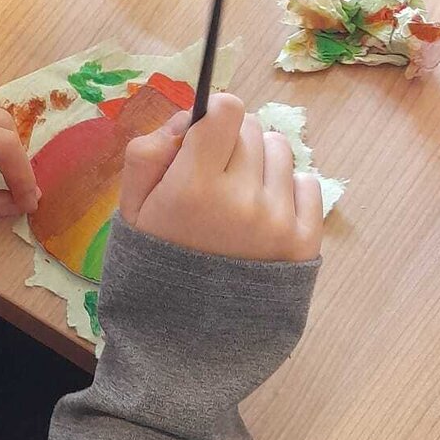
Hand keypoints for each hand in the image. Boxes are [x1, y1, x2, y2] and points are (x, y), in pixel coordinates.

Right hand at [119, 93, 322, 261]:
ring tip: (239, 200)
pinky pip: (308, 183)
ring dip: (260, 165)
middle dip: (232, 144)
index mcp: (192, 187)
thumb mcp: (132, 205)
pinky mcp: (304, 240)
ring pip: (280, 150)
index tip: (206, 134)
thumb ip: (148, 151)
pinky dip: (287, 191)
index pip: (227, 109)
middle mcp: (240, 200)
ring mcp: (276, 220)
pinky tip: (263, 218)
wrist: (190, 330)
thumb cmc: (159, 257)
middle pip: (251, 128)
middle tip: (215, 180)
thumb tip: (190, 117)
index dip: (214, 114)